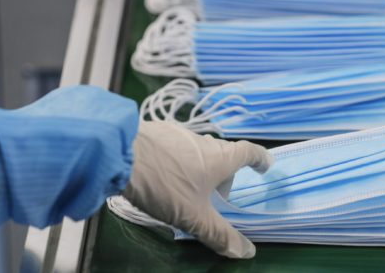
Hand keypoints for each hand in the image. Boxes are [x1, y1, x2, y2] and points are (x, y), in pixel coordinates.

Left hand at [122, 121, 272, 258]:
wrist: (119, 155)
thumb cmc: (164, 185)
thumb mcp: (193, 217)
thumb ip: (219, 235)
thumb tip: (246, 252)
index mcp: (220, 158)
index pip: (249, 152)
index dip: (260, 159)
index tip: (264, 167)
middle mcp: (204, 142)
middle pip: (224, 156)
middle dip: (224, 175)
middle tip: (214, 198)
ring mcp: (181, 134)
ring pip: (200, 152)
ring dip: (201, 169)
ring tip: (185, 190)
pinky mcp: (159, 133)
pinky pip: (179, 148)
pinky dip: (180, 162)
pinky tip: (162, 177)